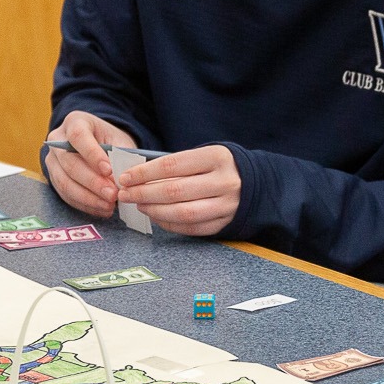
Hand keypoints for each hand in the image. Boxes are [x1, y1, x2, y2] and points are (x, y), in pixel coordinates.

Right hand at [44, 111, 134, 217]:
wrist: (96, 143)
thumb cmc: (109, 139)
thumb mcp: (118, 139)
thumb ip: (120, 155)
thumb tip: (119, 178)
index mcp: (75, 122)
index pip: (78, 137)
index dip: (92, 154)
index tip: (109, 170)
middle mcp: (57, 141)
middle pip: (69, 163)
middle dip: (92, 182)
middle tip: (113, 194)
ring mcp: (53, 161)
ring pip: (65, 182)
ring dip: (88, 198)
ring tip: (109, 205)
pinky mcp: (54, 179)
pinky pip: (66, 195)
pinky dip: (85, 205)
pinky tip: (101, 209)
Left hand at [117, 145, 240, 235]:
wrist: (259, 183)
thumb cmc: (221, 167)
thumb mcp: (205, 155)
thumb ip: (177, 165)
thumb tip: (138, 176)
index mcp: (216, 157)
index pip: (172, 166)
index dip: (144, 173)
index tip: (125, 177)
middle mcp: (224, 182)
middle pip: (174, 191)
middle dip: (143, 194)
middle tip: (125, 194)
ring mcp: (227, 205)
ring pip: (182, 213)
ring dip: (154, 211)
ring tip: (139, 205)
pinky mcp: (225, 223)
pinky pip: (192, 228)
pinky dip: (170, 224)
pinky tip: (156, 217)